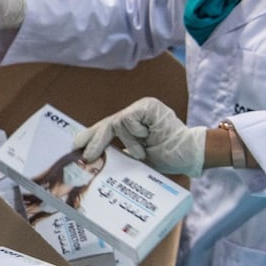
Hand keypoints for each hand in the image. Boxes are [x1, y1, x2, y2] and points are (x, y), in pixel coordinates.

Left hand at [73, 97, 205, 177]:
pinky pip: (127, 120)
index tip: (75, 147)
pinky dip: (134, 134)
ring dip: (127, 141)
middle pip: (106, 124)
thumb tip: (95, 160)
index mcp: (132, 124)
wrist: (190, 154)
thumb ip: (120, 153)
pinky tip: (147, 139)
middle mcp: (135, 113)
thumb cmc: (167, 157)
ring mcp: (141, 107)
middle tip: (87, 156)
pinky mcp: (148, 106)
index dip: (90, 137)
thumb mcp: (137, 157)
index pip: (106, 129)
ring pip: (116, 123)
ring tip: (142, 152)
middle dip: (94, 140)